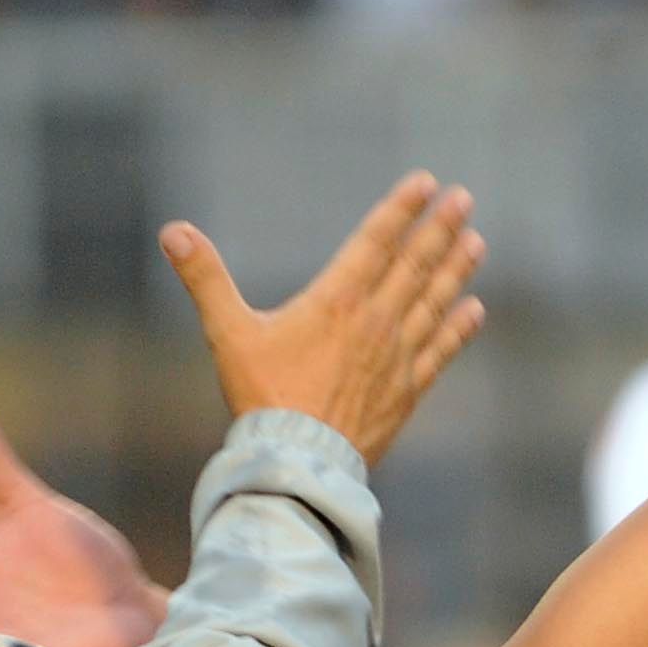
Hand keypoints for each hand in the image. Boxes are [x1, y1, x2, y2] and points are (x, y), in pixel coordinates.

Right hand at [162, 170, 485, 464]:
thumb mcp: (227, 332)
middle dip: (439, 229)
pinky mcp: (406, 391)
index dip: (401, 210)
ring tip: (476, 242)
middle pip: (414, 265)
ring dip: (456, 270)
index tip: (426, 183)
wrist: (297, 463)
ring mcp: (396, 357)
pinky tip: (474, 309)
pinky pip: (439, 352)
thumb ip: (205, 279)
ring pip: (433, 303)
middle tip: (464, 199)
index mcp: (336, 300)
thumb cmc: (260, 397)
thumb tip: (171, 231)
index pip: (375, 241)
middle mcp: (375, 321)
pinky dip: (457, 328)